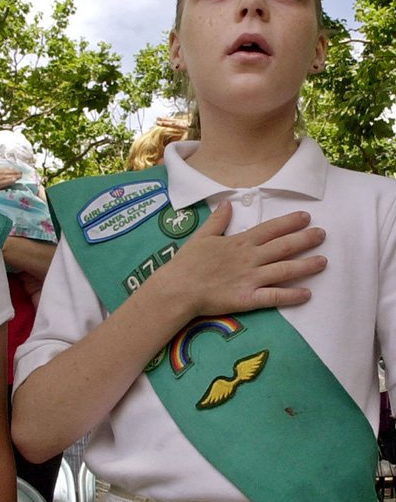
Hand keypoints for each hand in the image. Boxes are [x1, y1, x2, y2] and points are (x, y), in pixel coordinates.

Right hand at [0, 160, 20, 197]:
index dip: (4, 169)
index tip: (12, 170)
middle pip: (0, 172)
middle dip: (11, 172)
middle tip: (20, 172)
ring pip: (2, 177)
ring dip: (12, 176)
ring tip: (19, 176)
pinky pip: (0, 183)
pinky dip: (7, 181)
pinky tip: (14, 180)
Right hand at [155, 202, 326, 318]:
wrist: (178, 288)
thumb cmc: (187, 263)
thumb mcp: (201, 236)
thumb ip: (218, 220)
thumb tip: (228, 203)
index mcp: (239, 242)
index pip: (269, 229)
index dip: (289, 223)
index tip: (306, 217)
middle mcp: (249, 258)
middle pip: (283, 247)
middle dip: (305, 240)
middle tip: (322, 234)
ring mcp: (250, 278)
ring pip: (284, 270)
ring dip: (306, 266)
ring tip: (324, 261)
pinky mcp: (248, 298)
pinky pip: (274, 297)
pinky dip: (291, 296)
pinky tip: (307, 294)